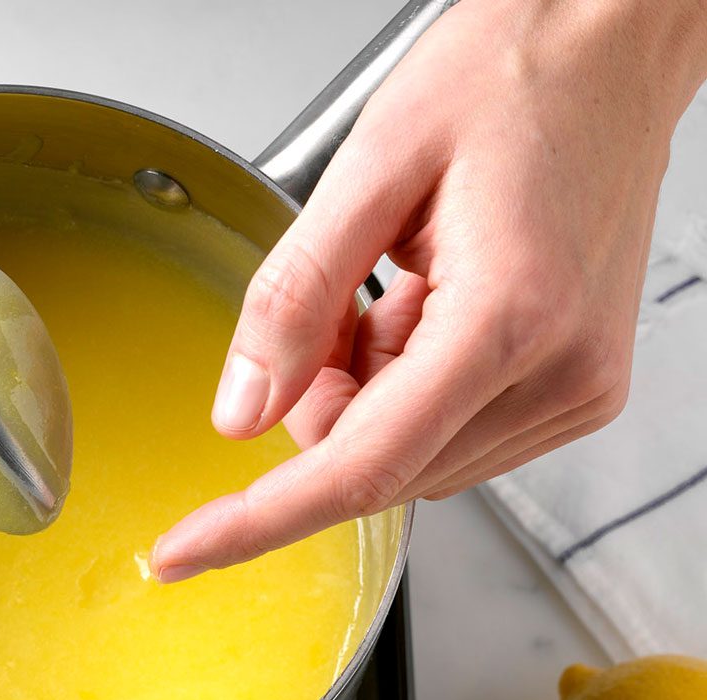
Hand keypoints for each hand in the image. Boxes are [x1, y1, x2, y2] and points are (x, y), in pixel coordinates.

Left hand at [150, 0, 706, 583]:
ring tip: (395, 281)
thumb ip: (293, 299)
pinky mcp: (576, 387)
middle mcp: (558, 372)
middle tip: (331, 304)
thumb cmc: (514, 76)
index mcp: (510, 318)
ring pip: (407, 458)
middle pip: (378, 467)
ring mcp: (577, 388)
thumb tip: (240, 414)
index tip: (181, 553)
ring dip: (362, 393)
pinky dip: (402, 385)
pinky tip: (420, 301)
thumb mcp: (369, 167)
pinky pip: (447, 432)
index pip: (358, 468)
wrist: (613, 44)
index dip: (256, 520)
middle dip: (318, 407)